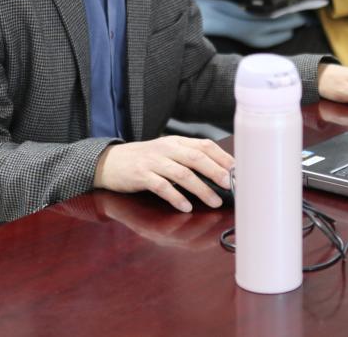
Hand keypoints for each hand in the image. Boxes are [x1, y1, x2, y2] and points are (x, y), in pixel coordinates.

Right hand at [93, 136, 233, 211]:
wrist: (110, 162)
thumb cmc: (144, 160)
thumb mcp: (167, 153)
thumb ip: (188, 158)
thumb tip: (218, 172)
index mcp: (176, 142)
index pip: (204, 145)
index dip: (222, 157)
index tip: (237, 170)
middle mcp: (166, 148)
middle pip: (196, 158)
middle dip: (215, 172)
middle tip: (230, 185)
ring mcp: (153, 161)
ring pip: (181, 173)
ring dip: (200, 189)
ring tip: (213, 201)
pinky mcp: (141, 175)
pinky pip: (161, 186)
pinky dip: (175, 197)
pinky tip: (186, 207)